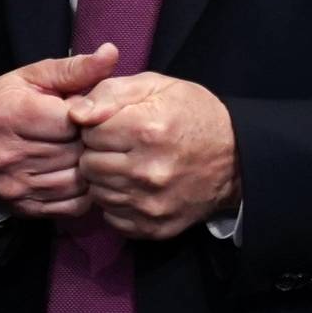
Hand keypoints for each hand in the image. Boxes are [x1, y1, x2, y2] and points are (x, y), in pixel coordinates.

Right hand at [0, 43, 121, 218]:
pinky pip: (71, 205)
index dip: (86, 116)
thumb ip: (75, 68)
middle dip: (87, 142)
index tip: (83, 113)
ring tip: (79, 151)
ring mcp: (13, 185)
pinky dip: (82, 191)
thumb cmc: (7, 101)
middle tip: (84, 133)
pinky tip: (75, 174)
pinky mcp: (21, 208)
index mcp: (9, 114)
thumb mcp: (34, 77)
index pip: (71, 121)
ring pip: (77, 181)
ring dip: (86, 167)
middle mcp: (6, 154)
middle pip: (74, 152)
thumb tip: (112, 53)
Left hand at [69, 72, 239, 238]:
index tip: (114, 124)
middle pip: (88, 164)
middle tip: (120, 145)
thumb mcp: (154, 86)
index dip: (97, 124)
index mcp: (146, 129)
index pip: (88, 131)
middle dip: (98, 152)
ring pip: (97, 192)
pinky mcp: (155, 226)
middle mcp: (147, 171)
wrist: (236, 157)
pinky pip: (112, 217)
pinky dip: (117, 202)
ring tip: (127, 164)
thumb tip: (74, 114)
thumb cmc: (190, 113)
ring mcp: (151, 203)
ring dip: (105, 178)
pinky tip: (134, 187)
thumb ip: (109, 92)